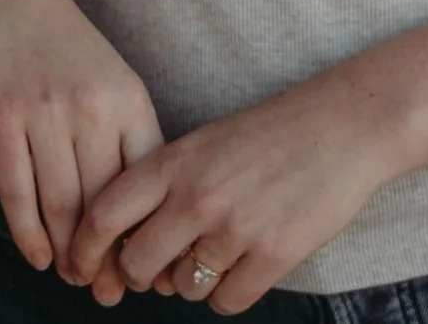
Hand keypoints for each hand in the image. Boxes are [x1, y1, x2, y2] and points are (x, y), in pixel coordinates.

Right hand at [0, 0, 163, 305]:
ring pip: (62, 207)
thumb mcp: (110, 78)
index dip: (148, 231)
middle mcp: (90, 108)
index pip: (146, 182)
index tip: (150, 267)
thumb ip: (124, 134)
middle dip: (109, 257)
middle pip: (104, 204)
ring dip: (69, 254)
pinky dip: (29, 235)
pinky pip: (18, 193)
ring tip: (74, 278)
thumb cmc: (61, 43)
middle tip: (110, 291)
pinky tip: (39, 256)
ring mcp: (43, 114)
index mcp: (127, 97)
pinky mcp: (0, 121)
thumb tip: (140, 208)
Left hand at [60, 72, 405, 313]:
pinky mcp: (273, 256)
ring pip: (183, 287)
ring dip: (192, 280)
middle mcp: (198, 196)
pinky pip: (226, 302)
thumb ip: (166, 185)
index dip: (84, 248)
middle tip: (158, 267)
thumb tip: (132, 243)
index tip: (83, 265)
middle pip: (137, 264)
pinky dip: (229, 293)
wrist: (344, 125)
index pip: (103, 215)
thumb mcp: (206, 142)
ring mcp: (235, 228)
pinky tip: (244, 264)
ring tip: (217, 250)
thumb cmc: (273, 132)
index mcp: (176, 160)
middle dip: (140, 274)